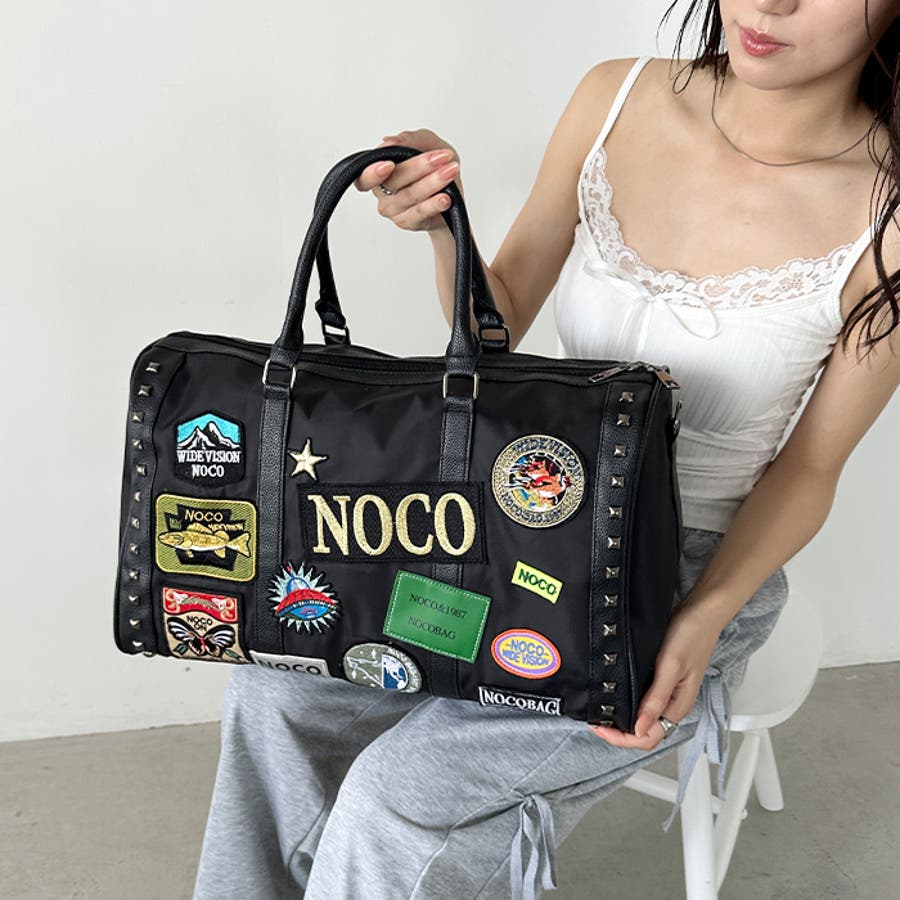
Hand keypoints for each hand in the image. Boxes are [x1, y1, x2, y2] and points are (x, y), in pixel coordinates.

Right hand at [354, 129, 461, 233]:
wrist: (453, 195)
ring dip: (433, 182)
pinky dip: (434, 204)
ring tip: (450, 172)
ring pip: (409, 195)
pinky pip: (420, 212)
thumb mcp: (427, 144)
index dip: (372, 173)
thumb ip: (410, 139)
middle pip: (392, 181)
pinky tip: (445, 198)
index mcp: (379, 171)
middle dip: (419, 166)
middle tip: (441, 157)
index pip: (363, 176)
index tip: (389, 165)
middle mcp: (382, 192)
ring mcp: (394, 209)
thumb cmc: (435, 167)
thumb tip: (390, 141)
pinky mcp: (408, 222)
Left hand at [587, 600, 723, 749]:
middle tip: (595, 721)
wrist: (702, 612)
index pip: (648, 737)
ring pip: (644, 718)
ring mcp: (669, 692)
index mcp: (677, 706)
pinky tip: (617, 696)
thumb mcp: (670, 666)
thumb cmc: (691, 635)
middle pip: (644, 732)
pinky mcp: (664, 680)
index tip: (600, 727)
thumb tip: (640, 729)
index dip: (622, 738)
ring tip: (602, 712)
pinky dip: (629, 704)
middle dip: (619, 732)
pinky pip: (645, 701)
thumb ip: (656, 699)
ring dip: (623, 719)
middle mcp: (673, 703)